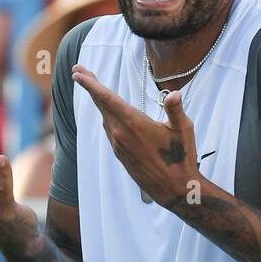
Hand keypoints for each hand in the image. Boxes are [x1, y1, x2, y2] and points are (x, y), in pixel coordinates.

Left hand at [72, 64, 198, 208]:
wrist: (174, 189)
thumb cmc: (181, 158)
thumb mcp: (183, 129)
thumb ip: (175, 109)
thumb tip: (174, 93)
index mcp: (134, 123)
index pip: (106, 98)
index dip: (90, 84)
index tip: (77, 73)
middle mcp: (121, 134)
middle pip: (101, 105)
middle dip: (89, 87)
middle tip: (78, 72)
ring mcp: (119, 146)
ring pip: (105, 119)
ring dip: (99, 103)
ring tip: (96, 90)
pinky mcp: (120, 156)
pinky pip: (110, 132)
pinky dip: (107, 118)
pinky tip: (110, 115)